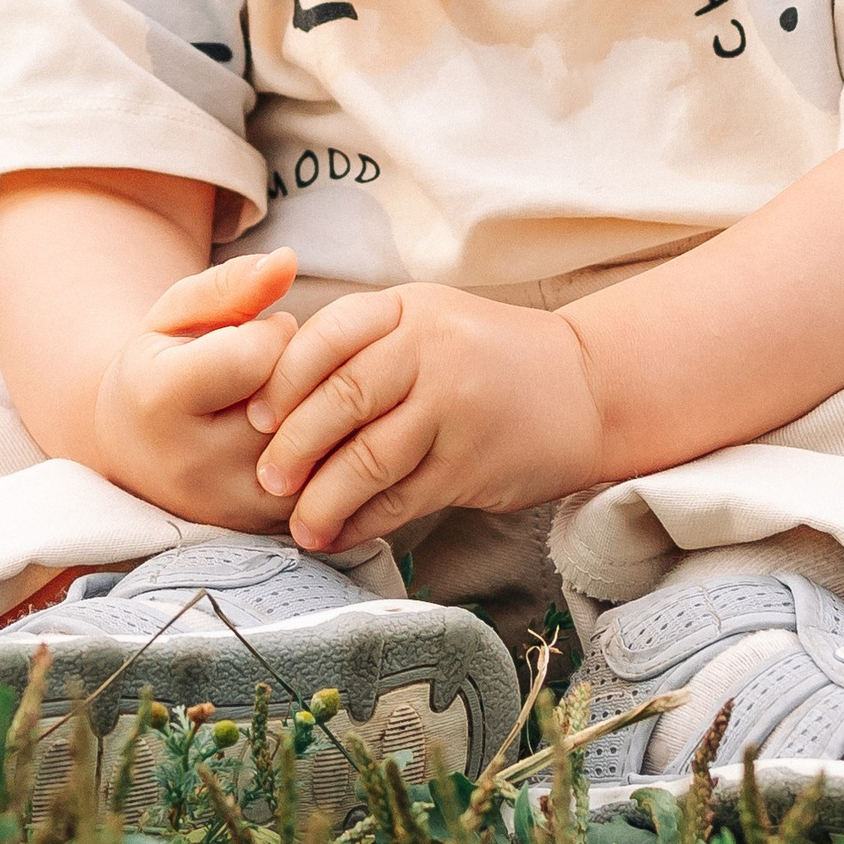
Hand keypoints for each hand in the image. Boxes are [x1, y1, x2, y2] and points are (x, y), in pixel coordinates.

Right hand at [89, 247, 301, 527]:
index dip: (274, 333)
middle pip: (293, 403)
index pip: (259, 354)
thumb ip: (232, 283)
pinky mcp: (259, 529)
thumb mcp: (177, 311)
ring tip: (290, 401)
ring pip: (318, 447)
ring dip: (320, 415)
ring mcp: (228, 506)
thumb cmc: (160, 364)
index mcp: (161, 399)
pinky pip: (326, 484)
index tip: (258, 335)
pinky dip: (330, 454)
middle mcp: (192, 464)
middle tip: (278, 370)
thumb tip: (288, 260)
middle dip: (303, 374)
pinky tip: (307, 434)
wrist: (132, 448)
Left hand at [244, 281, 607, 550]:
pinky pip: (403, 497)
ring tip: (300, 524)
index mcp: (409, 309)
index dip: (283, 379)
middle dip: (294, 446)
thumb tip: (272, 396)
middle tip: (266, 480)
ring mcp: (456, 406)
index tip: (257, 417)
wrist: (586, 388)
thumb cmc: (488, 360)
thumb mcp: (428, 324)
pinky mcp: (473, 463)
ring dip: (323, 497)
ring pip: (368, 457)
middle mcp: (432, 349)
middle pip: (342, 398)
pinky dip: (364, 521)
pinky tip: (342, 533)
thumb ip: (364, 346)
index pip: (328, 336)